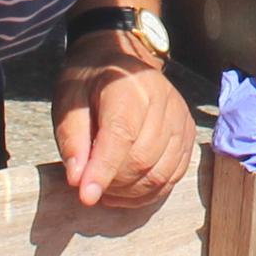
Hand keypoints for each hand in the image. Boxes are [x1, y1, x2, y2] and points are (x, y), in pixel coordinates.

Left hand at [52, 44, 195, 207]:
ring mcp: (180, 119)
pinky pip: (173, 176)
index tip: (86, 197)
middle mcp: (163, 101)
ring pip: (160, 173)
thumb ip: (72, 139)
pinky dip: (149, 192)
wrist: (119, 59)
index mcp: (129, 87)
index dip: (104, 170)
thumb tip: (78, 180)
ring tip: (106, 189)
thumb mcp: (68, 101)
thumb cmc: (89, 81)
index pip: (121, 136)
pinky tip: (126, 190)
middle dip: (114, 182)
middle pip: (142, 159)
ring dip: (130, 192)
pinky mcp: (188, 134)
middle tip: (89, 186)